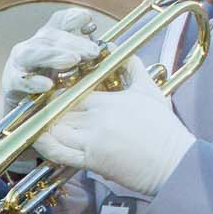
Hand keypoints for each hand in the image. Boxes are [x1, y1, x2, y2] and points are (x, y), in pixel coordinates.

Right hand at [1, 8, 107, 112]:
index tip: (89, 20)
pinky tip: (47, 85)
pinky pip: (20, 80)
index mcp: (49, 40)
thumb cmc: (54, 92)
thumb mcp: (73, 74)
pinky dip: (33, 82)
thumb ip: (87, 58)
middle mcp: (33, 46)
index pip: (59, 21)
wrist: (25, 119)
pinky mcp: (10, 83)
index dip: (73, 17)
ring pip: (33, 52)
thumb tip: (110, 47)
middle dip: (73, 42)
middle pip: (50, 36)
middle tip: (93, 52)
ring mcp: (19, 63)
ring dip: (53, 55)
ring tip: (72, 60)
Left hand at [34, 70, 194, 195]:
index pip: (72, 91)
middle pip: (60, 109)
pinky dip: (46, 147)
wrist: (174, 161)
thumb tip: (120, 51)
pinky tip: (39, 141)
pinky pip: (60, 154)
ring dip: (45, 126)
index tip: (55, 94)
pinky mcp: (92, 162)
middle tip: (40, 109)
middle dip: (49, 109)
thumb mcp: (149, 91)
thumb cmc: (163, 128)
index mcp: (107, 101)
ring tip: (38, 123)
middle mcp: (96, 119)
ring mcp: (92, 141)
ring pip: (56, 129)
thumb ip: (132, 68)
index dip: (60, 92)